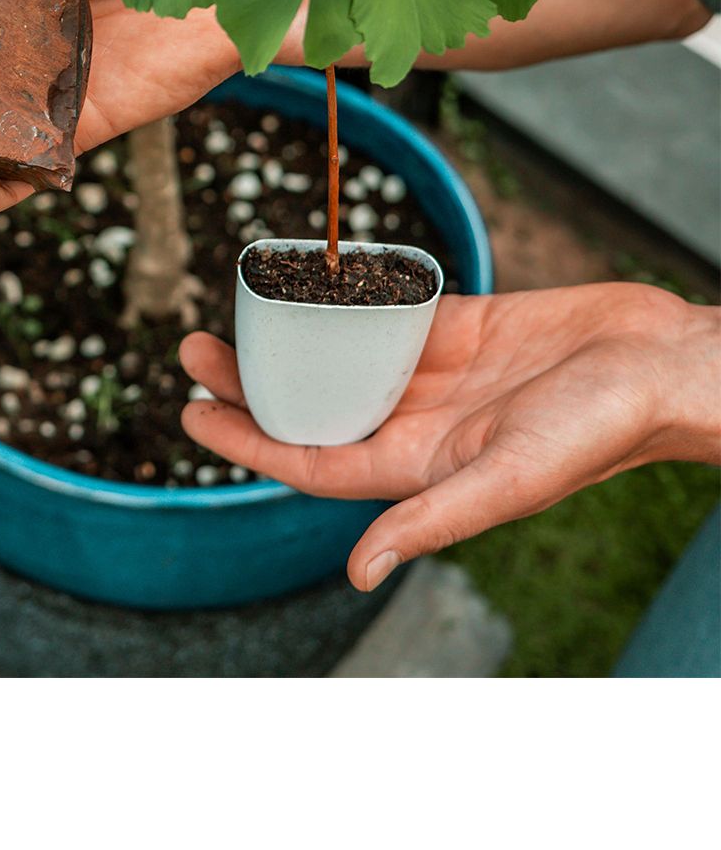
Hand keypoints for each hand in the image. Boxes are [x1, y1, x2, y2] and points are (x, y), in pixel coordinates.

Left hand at [180, 283, 719, 590]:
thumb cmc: (601, 429)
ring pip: (341, 354)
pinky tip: (307, 278)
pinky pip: (387, 310)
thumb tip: (357, 572)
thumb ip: (430, 518)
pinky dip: (347, 297)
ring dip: (289, 337)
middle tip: (192, 347)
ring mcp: (437, 371)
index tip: (188, 414)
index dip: (247, 440)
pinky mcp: (460, 325)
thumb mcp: (509, 478)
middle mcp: (419, 420)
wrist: (662, 362)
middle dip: (250, 382)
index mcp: (421, 466)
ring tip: (236, 308)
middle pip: (314, 402)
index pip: (310, 458)